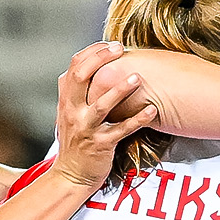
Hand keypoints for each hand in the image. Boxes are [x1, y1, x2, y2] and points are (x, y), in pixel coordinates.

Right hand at [52, 42, 157, 187]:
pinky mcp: (101, 145)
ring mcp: (86, 128)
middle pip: (81, 76)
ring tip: (137, 77)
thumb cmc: (76, 142)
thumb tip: (91, 66)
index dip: (93, 51)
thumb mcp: (68, 113)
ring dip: (120, 89)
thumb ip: (77, 92)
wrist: (71, 176)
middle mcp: (73, 111)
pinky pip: (121, 130)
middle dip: (101, 59)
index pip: (74, 66)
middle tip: (120, 49)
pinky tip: (152, 111)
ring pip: (101, 104)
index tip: (111, 44)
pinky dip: (138, 119)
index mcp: (66, 100)